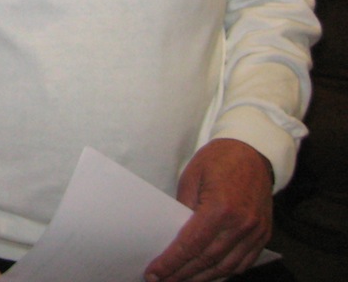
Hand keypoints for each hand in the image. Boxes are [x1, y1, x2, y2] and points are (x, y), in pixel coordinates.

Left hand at [144, 139, 273, 281]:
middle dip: (183, 274)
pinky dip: (225, 272)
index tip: (155, 273)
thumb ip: (184, 207)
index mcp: (220, 208)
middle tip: (163, 281)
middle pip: (207, 261)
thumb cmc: (218, 160)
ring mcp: (255, 232)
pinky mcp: (264, 234)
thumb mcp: (191, 177)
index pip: (191, 245)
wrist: (253, 151)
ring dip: (203, 278)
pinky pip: (244, 262)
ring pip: (226, 267)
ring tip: (182, 281)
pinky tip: (208, 275)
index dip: (171, 262)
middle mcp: (241, 225)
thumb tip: (173, 235)